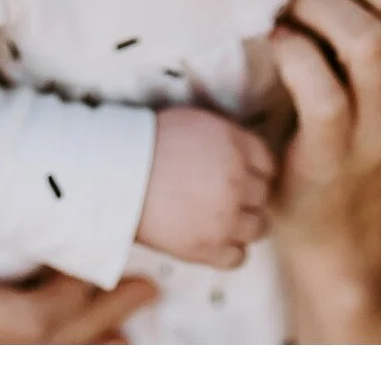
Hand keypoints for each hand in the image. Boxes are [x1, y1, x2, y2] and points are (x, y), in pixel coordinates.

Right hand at [0, 135, 158, 342]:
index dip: (80, 301)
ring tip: (123, 334)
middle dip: (90, 331)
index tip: (117, 261)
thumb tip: (46, 170)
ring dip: (67, 353)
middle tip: (146, 293)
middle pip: (19, 357)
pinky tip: (70, 343)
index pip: (20, 324)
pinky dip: (25, 353)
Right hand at [134, 106, 275, 269]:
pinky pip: (239, 257)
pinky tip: (213, 240)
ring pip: (260, 227)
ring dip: (244, 224)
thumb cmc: (145, 143)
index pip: (267, 163)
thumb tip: (243, 153)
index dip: (253, 171)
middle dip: (248, 197)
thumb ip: (226, 137)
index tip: (240, 177)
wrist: (112, 175)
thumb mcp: (194, 122)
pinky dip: (230, 251)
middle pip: (264, 195)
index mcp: (234, 145)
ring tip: (220, 220)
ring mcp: (225, 217)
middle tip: (225, 198)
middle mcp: (237, 181)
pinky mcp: (208, 247)